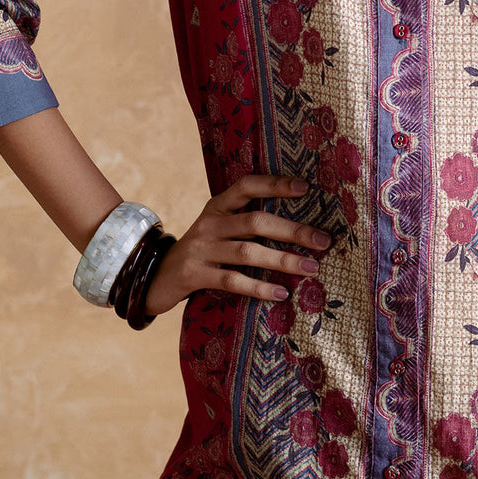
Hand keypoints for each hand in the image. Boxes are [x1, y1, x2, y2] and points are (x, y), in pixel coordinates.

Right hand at [145, 174, 329, 315]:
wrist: (154, 275)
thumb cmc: (201, 250)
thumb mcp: (217, 227)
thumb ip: (245, 221)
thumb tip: (298, 227)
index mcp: (217, 206)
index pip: (247, 186)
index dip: (274, 184)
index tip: (305, 188)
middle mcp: (210, 223)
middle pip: (255, 222)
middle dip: (292, 231)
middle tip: (323, 241)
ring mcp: (201, 249)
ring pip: (248, 252)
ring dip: (283, 261)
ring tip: (311, 268)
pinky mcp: (195, 275)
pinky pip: (232, 281)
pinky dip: (259, 288)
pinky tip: (281, 294)